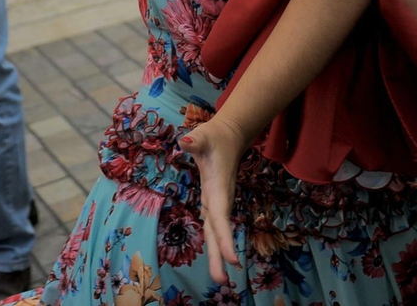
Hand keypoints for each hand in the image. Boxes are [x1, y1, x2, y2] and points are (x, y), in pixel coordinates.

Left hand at [179, 116, 244, 286]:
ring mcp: (217, 202)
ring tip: (220, 278)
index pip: (221, 216)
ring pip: (217, 232)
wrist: (229, 136)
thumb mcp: (204, 135)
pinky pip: (213, 227)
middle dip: (221, 255)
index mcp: (218, 188)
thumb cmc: (214, 136)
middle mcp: (220, 199)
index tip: (232, 259)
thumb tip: (184, 141)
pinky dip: (214, 243)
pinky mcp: (213, 202)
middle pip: (220, 231)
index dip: (226, 238)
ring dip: (218, 254)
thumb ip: (195, 139)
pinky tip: (214, 259)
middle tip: (223, 280)